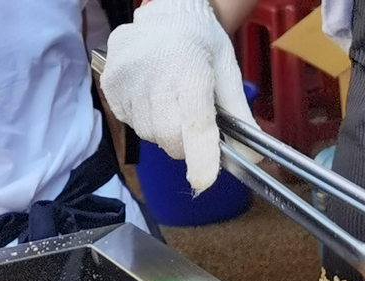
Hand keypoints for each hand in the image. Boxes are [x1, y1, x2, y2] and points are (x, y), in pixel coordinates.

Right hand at [101, 0, 258, 192]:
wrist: (166, 11)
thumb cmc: (201, 41)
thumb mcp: (227, 72)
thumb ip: (239, 116)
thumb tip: (254, 157)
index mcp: (190, 73)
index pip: (195, 125)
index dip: (201, 158)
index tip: (204, 180)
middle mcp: (154, 78)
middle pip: (169, 140)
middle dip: (184, 142)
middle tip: (190, 119)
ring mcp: (127, 82)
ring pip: (149, 135)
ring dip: (163, 129)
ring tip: (169, 99)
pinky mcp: (110, 86)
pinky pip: (130, 123)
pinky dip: (144, 118)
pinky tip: (151, 94)